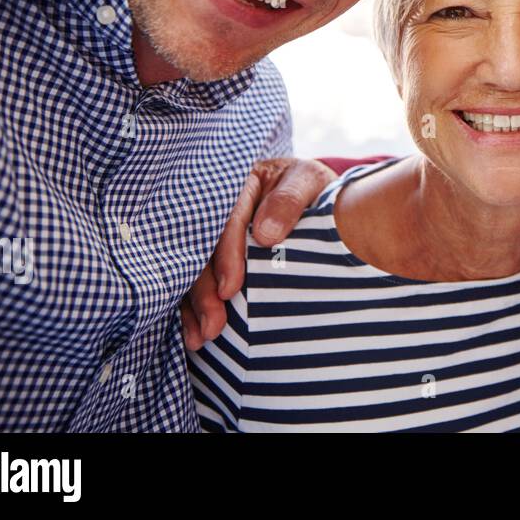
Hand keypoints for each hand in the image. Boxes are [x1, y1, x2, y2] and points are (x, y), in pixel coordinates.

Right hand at [181, 156, 336, 349]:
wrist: (325, 200)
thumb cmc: (317, 189)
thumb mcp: (310, 181)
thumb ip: (289, 200)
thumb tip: (264, 233)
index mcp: (241, 185)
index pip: (226, 219)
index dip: (226, 255)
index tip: (230, 289)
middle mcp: (219, 209)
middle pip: (203, 251)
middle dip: (205, 289)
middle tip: (214, 324)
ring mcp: (214, 235)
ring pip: (195, 271)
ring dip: (196, 306)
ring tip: (203, 337)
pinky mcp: (215, 258)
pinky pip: (198, 283)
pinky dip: (194, 310)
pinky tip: (194, 336)